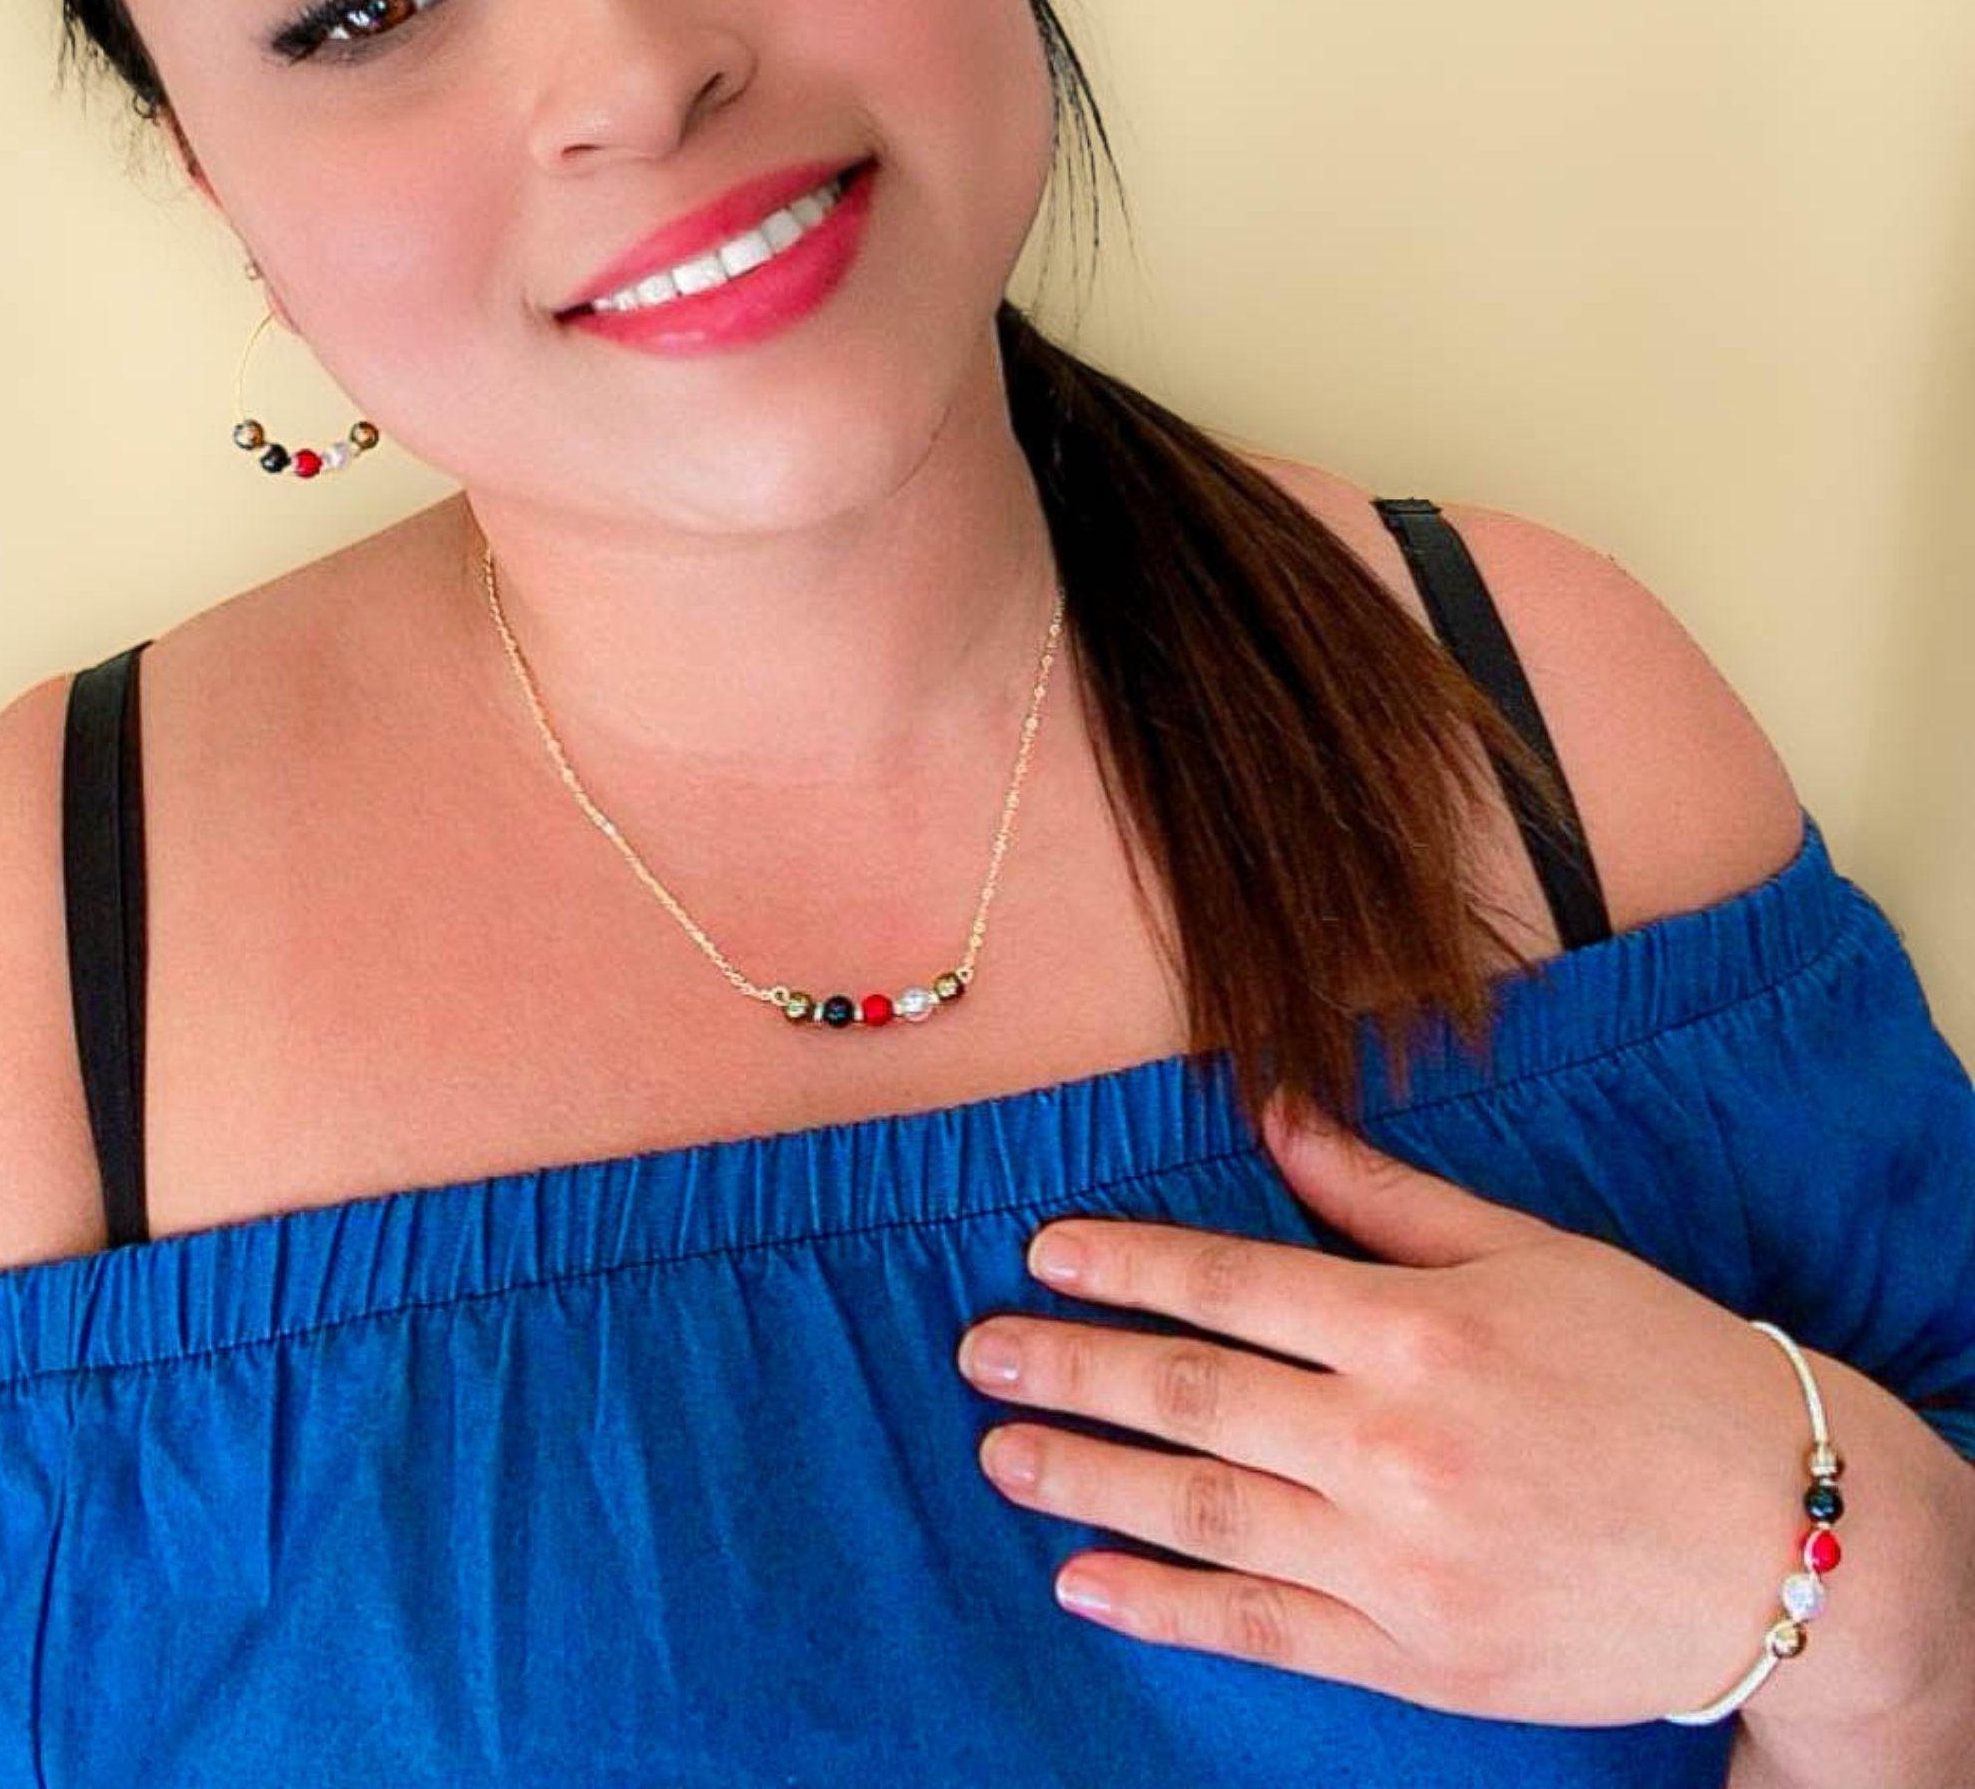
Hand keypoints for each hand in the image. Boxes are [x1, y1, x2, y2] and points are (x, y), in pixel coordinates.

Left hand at [954, 1098, 1824, 1726]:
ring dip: (1084, 1481)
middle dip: (1071, 1368)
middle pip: (1190, 1394)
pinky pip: (1260, 1627)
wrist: (1788, 1534)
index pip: (1231, 1282)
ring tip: (1001, 1454)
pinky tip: (1084, 1583)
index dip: (1125, 1264)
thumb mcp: (1532, 1253)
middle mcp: (1393, 1443)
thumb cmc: (1658, 1369)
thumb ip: (1386, 1195)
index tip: (1043, 1255)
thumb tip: (1273, 1114)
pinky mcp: (1415, 1653)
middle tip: (979, 1355)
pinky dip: (1162, 1605)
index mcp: (1419, 1328)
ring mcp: (1398, 1561)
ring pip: (1200, 1511)